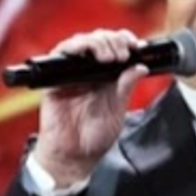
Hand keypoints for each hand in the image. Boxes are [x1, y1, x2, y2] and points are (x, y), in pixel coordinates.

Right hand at [33, 29, 149, 185]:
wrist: (76, 155)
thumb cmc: (95, 137)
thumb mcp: (118, 110)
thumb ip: (126, 88)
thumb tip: (140, 67)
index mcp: (107, 77)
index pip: (115, 48)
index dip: (124, 41)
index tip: (136, 45)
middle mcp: (89, 72)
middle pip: (99, 39)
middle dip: (113, 40)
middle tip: (122, 54)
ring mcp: (71, 74)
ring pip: (80, 42)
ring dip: (96, 42)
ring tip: (109, 56)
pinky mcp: (54, 79)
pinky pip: (59, 55)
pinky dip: (72, 47)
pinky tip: (84, 53)